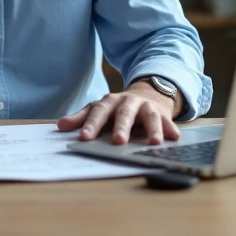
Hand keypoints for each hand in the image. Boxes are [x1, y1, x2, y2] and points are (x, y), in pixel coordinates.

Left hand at [57, 83, 181, 144]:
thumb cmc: (118, 108)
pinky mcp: (162, 113)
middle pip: (124, 114)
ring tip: (154, 143)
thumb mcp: (100, 109)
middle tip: (118, 141)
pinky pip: (167, 121)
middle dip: (121, 127)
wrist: (147, 93)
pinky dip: (171, 129)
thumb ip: (82, 118)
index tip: (84, 137)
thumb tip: (60, 126)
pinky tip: (174, 138)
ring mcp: (146, 107)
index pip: (98, 112)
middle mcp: (128, 102)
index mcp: (109, 102)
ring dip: (152, 129)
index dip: (91, 125)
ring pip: (149, 117)